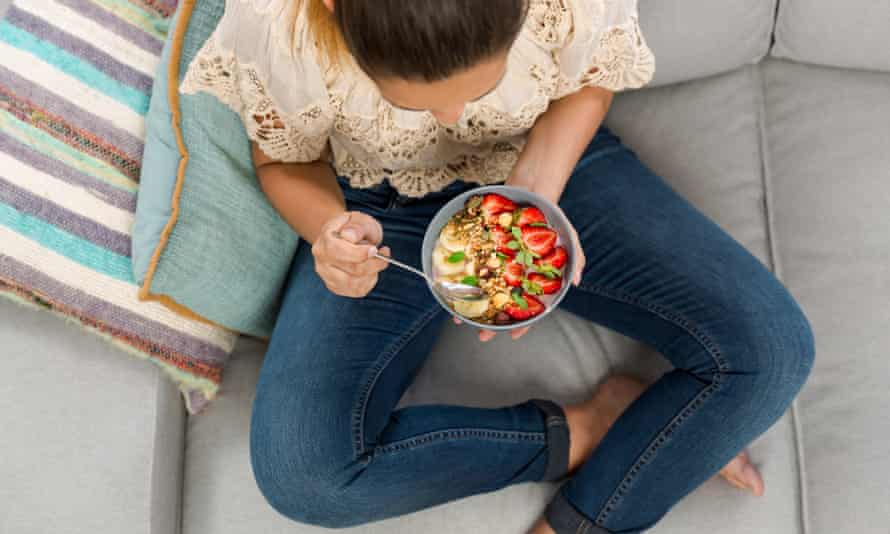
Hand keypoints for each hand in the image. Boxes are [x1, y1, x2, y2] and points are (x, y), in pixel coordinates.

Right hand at [312, 211, 389, 297]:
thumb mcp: (358, 220)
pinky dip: (369, 281)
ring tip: (375, 259)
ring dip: (372, 272)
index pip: (338, 251)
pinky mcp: (337, 288)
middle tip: (385, 252)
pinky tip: (370, 269)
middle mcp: (322, 262)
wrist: (345, 237)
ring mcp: (328, 277)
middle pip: (351, 269)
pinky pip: (358, 290)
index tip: (374, 249)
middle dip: (374, 263)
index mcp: (323, 242)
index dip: (359, 253)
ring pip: (355, 283)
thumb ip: (357, 227)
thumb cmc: (353, 228)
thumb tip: (350, 235)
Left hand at [458, 189, 585, 342]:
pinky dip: (463, 279)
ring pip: (484, 291)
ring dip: (473, 307)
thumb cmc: (553, 218)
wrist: (532, 189)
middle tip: (482, 336)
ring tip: (461, 319)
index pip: (530, 308)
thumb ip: (575, 259)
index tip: (514, 335)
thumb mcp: (569, 238)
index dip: (523, 323)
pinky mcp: (483, 250)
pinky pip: (472, 267)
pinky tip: (452, 289)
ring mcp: (497, 264)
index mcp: (533, 278)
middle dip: (492, 323)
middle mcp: (514, 275)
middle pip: (502, 305)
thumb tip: (575, 281)